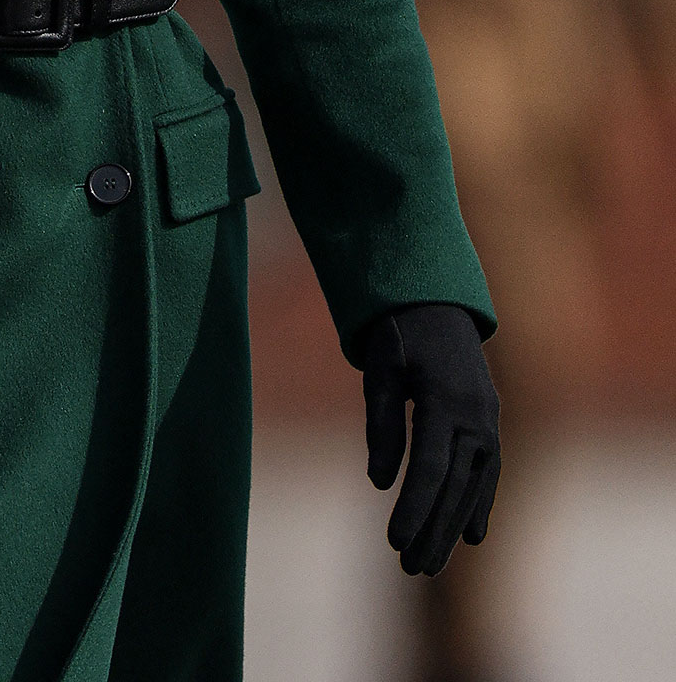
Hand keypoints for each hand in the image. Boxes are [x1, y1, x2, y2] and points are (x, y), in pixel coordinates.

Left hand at [362, 303, 500, 575]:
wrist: (437, 302)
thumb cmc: (399, 336)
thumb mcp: (381, 371)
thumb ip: (382, 424)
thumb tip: (379, 482)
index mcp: (445, 398)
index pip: (430, 466)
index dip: (414, 506)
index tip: (394, 541)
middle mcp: (476, 414)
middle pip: (455, 485)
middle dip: (433, 529)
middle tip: (411, 568)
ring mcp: (489, 420)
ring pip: (474, 485)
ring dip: (453, 527)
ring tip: (430, 565)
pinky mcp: (491, 423)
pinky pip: (489, 471)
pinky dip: (480, 503)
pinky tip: (471, 537)